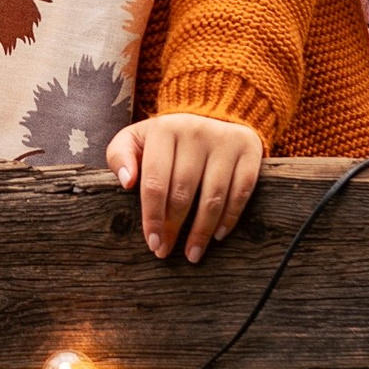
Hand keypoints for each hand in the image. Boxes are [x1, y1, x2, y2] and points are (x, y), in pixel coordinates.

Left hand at [107, 110, 265, 262]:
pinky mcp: (249, 149)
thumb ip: (120, 155)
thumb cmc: (166, 140)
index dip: (153, 217)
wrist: (212, 115)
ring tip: (192, 253)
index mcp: (164, 130)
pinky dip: (230, 217)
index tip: (152, 242)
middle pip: (183, 192)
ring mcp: (225, 140)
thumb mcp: (136, 139)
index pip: (155, 182)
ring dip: (201, 231)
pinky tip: (217, 235)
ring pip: (213, 196)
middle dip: (173, 228)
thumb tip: (127, 182)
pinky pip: (241, 191)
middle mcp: (195, 132)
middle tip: (166, 251)